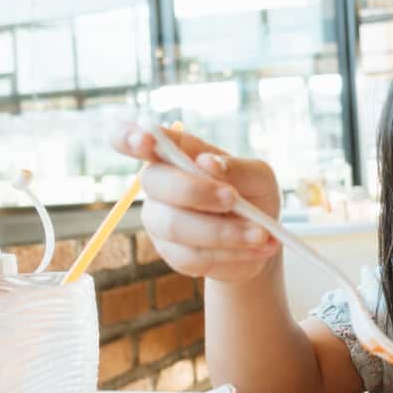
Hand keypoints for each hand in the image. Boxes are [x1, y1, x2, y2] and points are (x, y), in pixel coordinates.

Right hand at [110, 122, 280, 282]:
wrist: (263, 238)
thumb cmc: (254, 195)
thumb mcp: (258, 175)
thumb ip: (235, 168)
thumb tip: (206, 163)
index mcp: (176, 153)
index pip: (132, 139)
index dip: (128, 137)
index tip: (143, 140)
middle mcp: (159, 184)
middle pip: (155, 183)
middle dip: (195, 191)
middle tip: (233, 197)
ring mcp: (160, 219)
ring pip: (175, 225)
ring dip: (222, 231)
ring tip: (260, 234)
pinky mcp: (172, 252)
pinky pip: (192, 255)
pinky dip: (230, 252)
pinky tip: (256, 247)